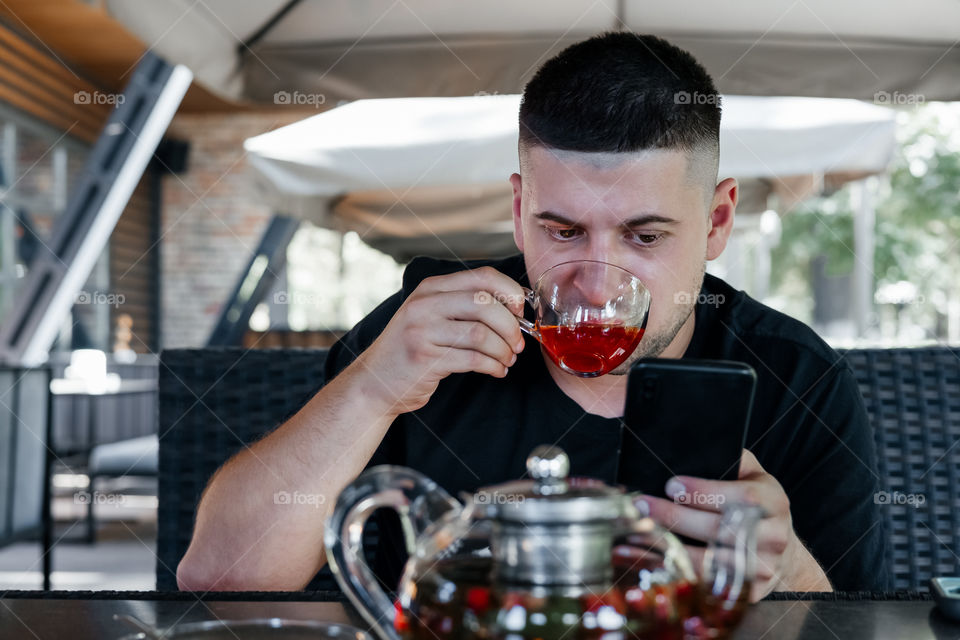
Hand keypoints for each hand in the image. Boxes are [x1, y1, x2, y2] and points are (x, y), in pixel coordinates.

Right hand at [352, 267, 525, 414]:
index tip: (520, 312)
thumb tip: (515, 307)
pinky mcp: (424, 359)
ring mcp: (422, 331)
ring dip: (503, 350)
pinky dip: (493, 366)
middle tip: (518, 343)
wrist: (374, 381)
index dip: (511, 292)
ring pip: (481, 335)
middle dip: (511, 326)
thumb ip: (464, 305)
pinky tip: (497, 370)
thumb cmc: (413, 348)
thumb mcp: (432, 315)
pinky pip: (473, 360)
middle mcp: (425, 304)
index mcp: (431, 288)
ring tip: (507, 359)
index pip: (483, 277)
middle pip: (485, 305)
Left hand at [634, 449, 831, 600]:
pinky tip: (653, 561)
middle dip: (676, 517)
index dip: (704, 491)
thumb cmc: (759, 506)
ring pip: (712, 563)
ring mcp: (762, 568)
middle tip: (643, 506)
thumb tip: (698, 444)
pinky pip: (709, 586)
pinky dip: (678, 575)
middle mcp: (773, 537)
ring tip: (638, 534)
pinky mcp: (749, 593)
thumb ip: (733, 461)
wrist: (784, 553)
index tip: (671, 485)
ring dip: (670, 549)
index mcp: (774, 503)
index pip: (741, 496)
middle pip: (721, 530)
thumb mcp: (755, 477)